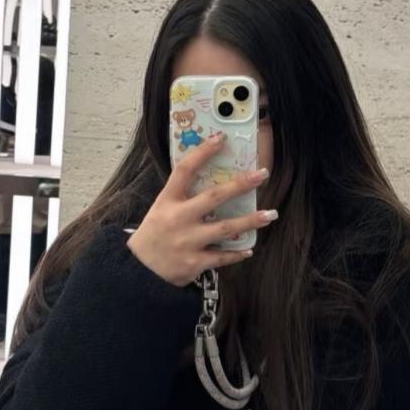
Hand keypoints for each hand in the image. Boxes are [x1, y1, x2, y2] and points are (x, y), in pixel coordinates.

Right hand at [126, 133, 276, 286]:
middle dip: (240, 185)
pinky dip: (237, 253)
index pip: (185, 170)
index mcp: (168, 200)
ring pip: (226, 228)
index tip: (221, 139)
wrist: (139, 271)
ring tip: (270, 214)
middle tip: (262, 175)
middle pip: (214, 197)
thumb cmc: (155, 235)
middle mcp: (178, 218)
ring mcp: (188, 241)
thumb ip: (183, 196)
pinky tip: (249, 249)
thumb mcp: (161, 209)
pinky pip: (222, 257)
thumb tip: (214, 181)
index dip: (203, 152)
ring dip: (250, 221)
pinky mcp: (194, 263)